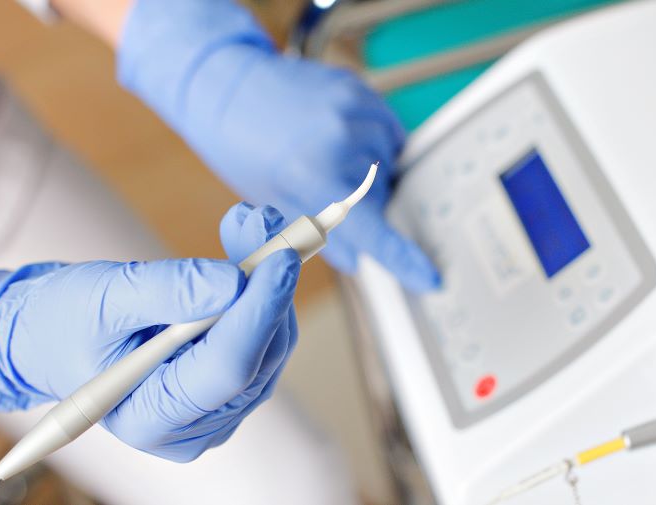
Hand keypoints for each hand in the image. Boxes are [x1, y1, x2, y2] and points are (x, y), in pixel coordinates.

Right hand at [0, 203, 298, 461]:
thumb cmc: (67, 321)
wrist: (57, 338)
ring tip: (249, 226)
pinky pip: (265, 337)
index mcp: (151, 418)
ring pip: (271, 343)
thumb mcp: (104, 297)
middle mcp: (195, 426)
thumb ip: (167, 291)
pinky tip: (248, 253)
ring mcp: (218, 410)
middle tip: (261, 222)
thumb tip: (235, 282)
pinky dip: (263, 290)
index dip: (258, 312)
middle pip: (260, 356)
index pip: (228, 369)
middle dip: (268, 284)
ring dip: (268, 279)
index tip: (281, 258)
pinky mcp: (231, 387)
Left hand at [117, 0, 439, 291]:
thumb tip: (359, 260)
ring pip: (388, 161)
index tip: (430, 277)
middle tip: (325, 187)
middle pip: (382, 193)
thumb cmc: (241, 149)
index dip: (402, 257)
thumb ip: (318, 237)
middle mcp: (339, 138)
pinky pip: (387, 129)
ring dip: (370, 170)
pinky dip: (374, 141)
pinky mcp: (359, 88)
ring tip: (328, 158)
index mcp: (311, 174)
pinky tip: (341, 139)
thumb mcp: (272, 203)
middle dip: (363, 202)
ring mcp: (352, 107)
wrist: (226, 87)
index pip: (369, 227)